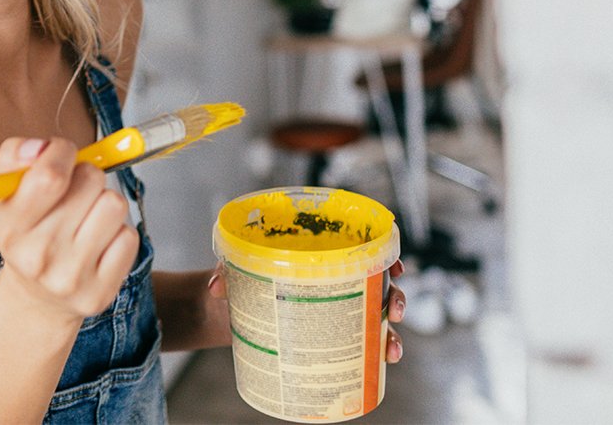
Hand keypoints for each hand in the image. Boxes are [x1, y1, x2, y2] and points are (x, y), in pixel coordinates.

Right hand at [0, 137, 138, 320]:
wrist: (38, 299)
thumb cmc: (27, 234)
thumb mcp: (7, 195)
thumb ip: (15, 157)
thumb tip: (43, 147)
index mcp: (9, 227)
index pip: (49, 176)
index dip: (63, 151)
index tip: (62, 154)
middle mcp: (37, 255)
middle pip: (90, 180)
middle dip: (86, 176)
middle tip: (74, 193)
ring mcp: (71, 277)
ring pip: (115, 205)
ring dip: (105, 202)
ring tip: (88, 217)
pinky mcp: (101, 292)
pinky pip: (129, 237)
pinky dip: (117, 233)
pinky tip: (98, 243)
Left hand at [208, 258, 407, 361]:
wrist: (222, 310)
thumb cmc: (234, 279)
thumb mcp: (231, 271)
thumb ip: (225, 272)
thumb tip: (217, 286)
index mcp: (314, 253)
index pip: (358, 248)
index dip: (383, 256)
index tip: (394, 268)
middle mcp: (331, 278)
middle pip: (375, 283)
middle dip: (394, 297)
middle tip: (395, 311)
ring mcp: (331, 307)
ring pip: (373, 316)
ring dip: (389, 332)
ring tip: (391, 350)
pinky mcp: (324, 334)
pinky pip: (357, 342)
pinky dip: (373, 352)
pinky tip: (381, 364)